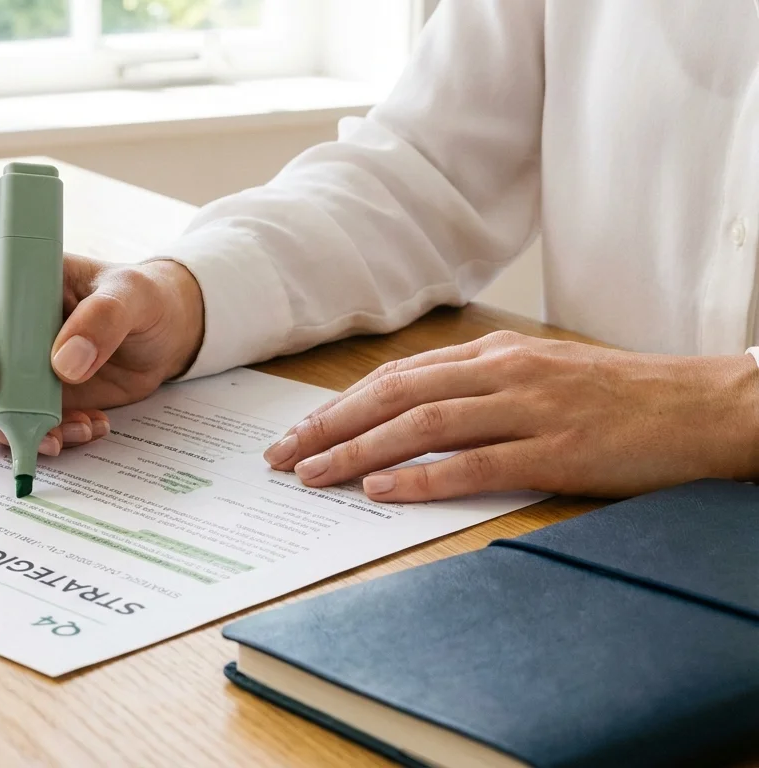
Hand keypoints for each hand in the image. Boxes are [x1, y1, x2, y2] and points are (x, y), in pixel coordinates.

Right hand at [0, 249, 203, 453]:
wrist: (159, 336)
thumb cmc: (140, 299)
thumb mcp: (135, 295)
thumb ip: (105, 317)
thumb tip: (64, 362)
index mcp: (2, 275)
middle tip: (40, 424)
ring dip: (14, 430)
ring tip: (79, 426)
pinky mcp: (16, 399)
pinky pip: (2, 429)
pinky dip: (36, 440)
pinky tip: (84, 428)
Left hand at [263, 331, 758, 500]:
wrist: (704, 405)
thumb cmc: (619, 396)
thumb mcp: (541, 373)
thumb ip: (479, 386)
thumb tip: (411, 408)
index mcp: (496, 354)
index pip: (398, 376)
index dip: (341, 403)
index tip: (298, 429)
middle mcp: (505, 373)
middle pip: (395, 394)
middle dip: (330, 425)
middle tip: (281, 455)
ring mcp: (531, 410)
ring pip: (423, 425)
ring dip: (360, 450)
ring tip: (314, 474)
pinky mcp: (559, 451)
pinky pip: (477, 464)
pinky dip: (423, 476)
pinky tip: (383, 490)